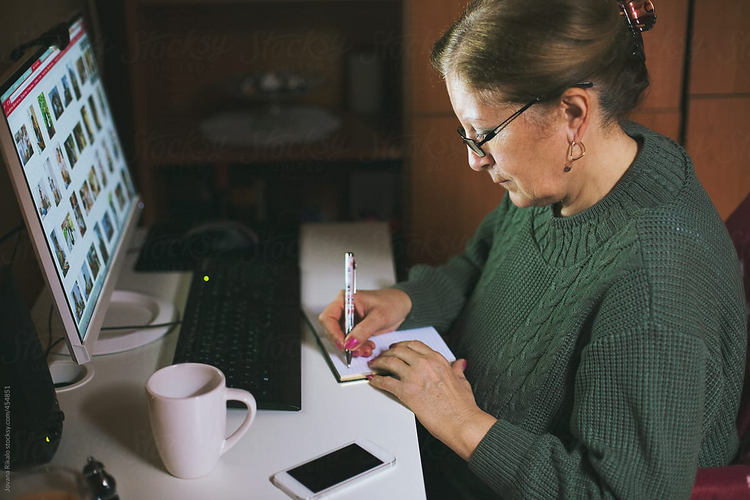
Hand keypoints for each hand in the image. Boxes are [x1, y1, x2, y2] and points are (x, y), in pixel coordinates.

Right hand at [318, 288, 411, 356]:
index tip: (343, 344)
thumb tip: (350, 343)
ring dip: (352, 347)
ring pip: (342, 338)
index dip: (333, 332)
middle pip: (332, 330)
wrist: (402, 306)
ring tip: (366, 350)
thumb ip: (363, 330)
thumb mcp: (379, 316)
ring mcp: (349, 319)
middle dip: (344, 342)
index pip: (329, 317)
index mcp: (346, 299)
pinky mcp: (355, 328)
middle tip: (355, 350)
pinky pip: (351, 341)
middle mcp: (345, 309)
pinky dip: (358, 347)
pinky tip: (368, 347)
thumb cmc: (392, 303)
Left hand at [367, 341, 495, 460]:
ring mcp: (414, 376)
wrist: (461, 422)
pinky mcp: (406, 391)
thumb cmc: (462, 406)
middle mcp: (424, 363)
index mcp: (437, 359)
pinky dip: (377, 380)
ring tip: (374, 366)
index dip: (401, 345)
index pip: (414, 344)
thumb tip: (459, 363)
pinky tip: (374, 381)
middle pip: (399, 350)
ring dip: (379, 363)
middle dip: (387, 353)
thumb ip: (457, 369)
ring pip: (389, 362)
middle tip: (381, 357)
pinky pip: (385, 382)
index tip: (396, 348)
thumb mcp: (462, 381)